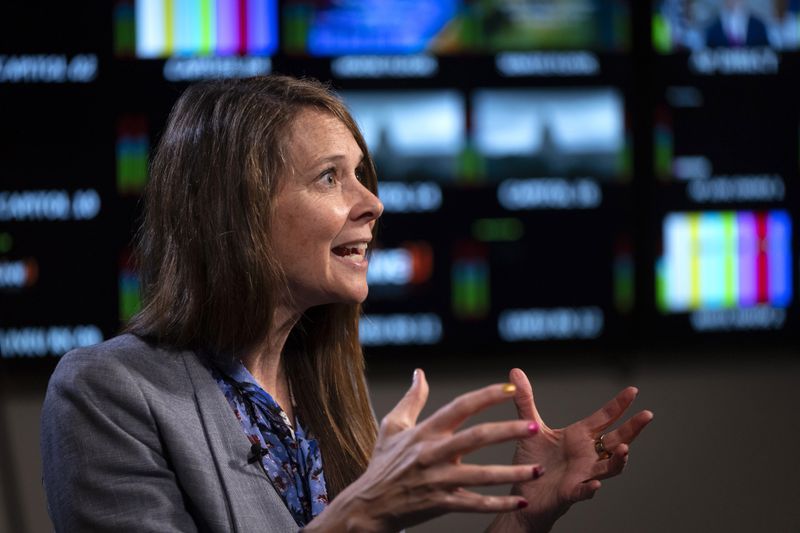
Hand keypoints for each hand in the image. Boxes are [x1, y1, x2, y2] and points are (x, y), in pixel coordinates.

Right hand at [306, 370, 544, 532]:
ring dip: (512, 473)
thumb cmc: (382, 464)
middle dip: (508, 431)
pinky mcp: (440, 504)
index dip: (486, 395)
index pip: (460, 406)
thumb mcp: (392, 427)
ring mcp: (438, 480)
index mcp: (426, 432)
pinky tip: (520, 503)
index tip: (511, 388)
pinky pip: (474, 504)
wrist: (368, 505)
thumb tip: (420, 373)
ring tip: (537, 470)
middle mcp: (434, 453)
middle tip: (534, 427)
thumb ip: (412, 400)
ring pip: (481, 475)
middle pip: (477, 438)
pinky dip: (498, 505)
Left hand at [489, 369, 653, 532]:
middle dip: (633, 428)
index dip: (619, 405)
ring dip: (618, 460)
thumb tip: (515, 371)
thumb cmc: (533, 461)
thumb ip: (525, 400)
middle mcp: (586, 454)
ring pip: (609, 468)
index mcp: (579, 436)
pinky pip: (585, 491)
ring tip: (625, 449)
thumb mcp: (529, 427)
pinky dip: (591, 488)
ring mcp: (582, 474)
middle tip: (647, 415)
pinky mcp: (570, 492)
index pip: (604, 418)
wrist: (524, 493)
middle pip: (616, 440)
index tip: (633, 390)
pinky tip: (596, 484)